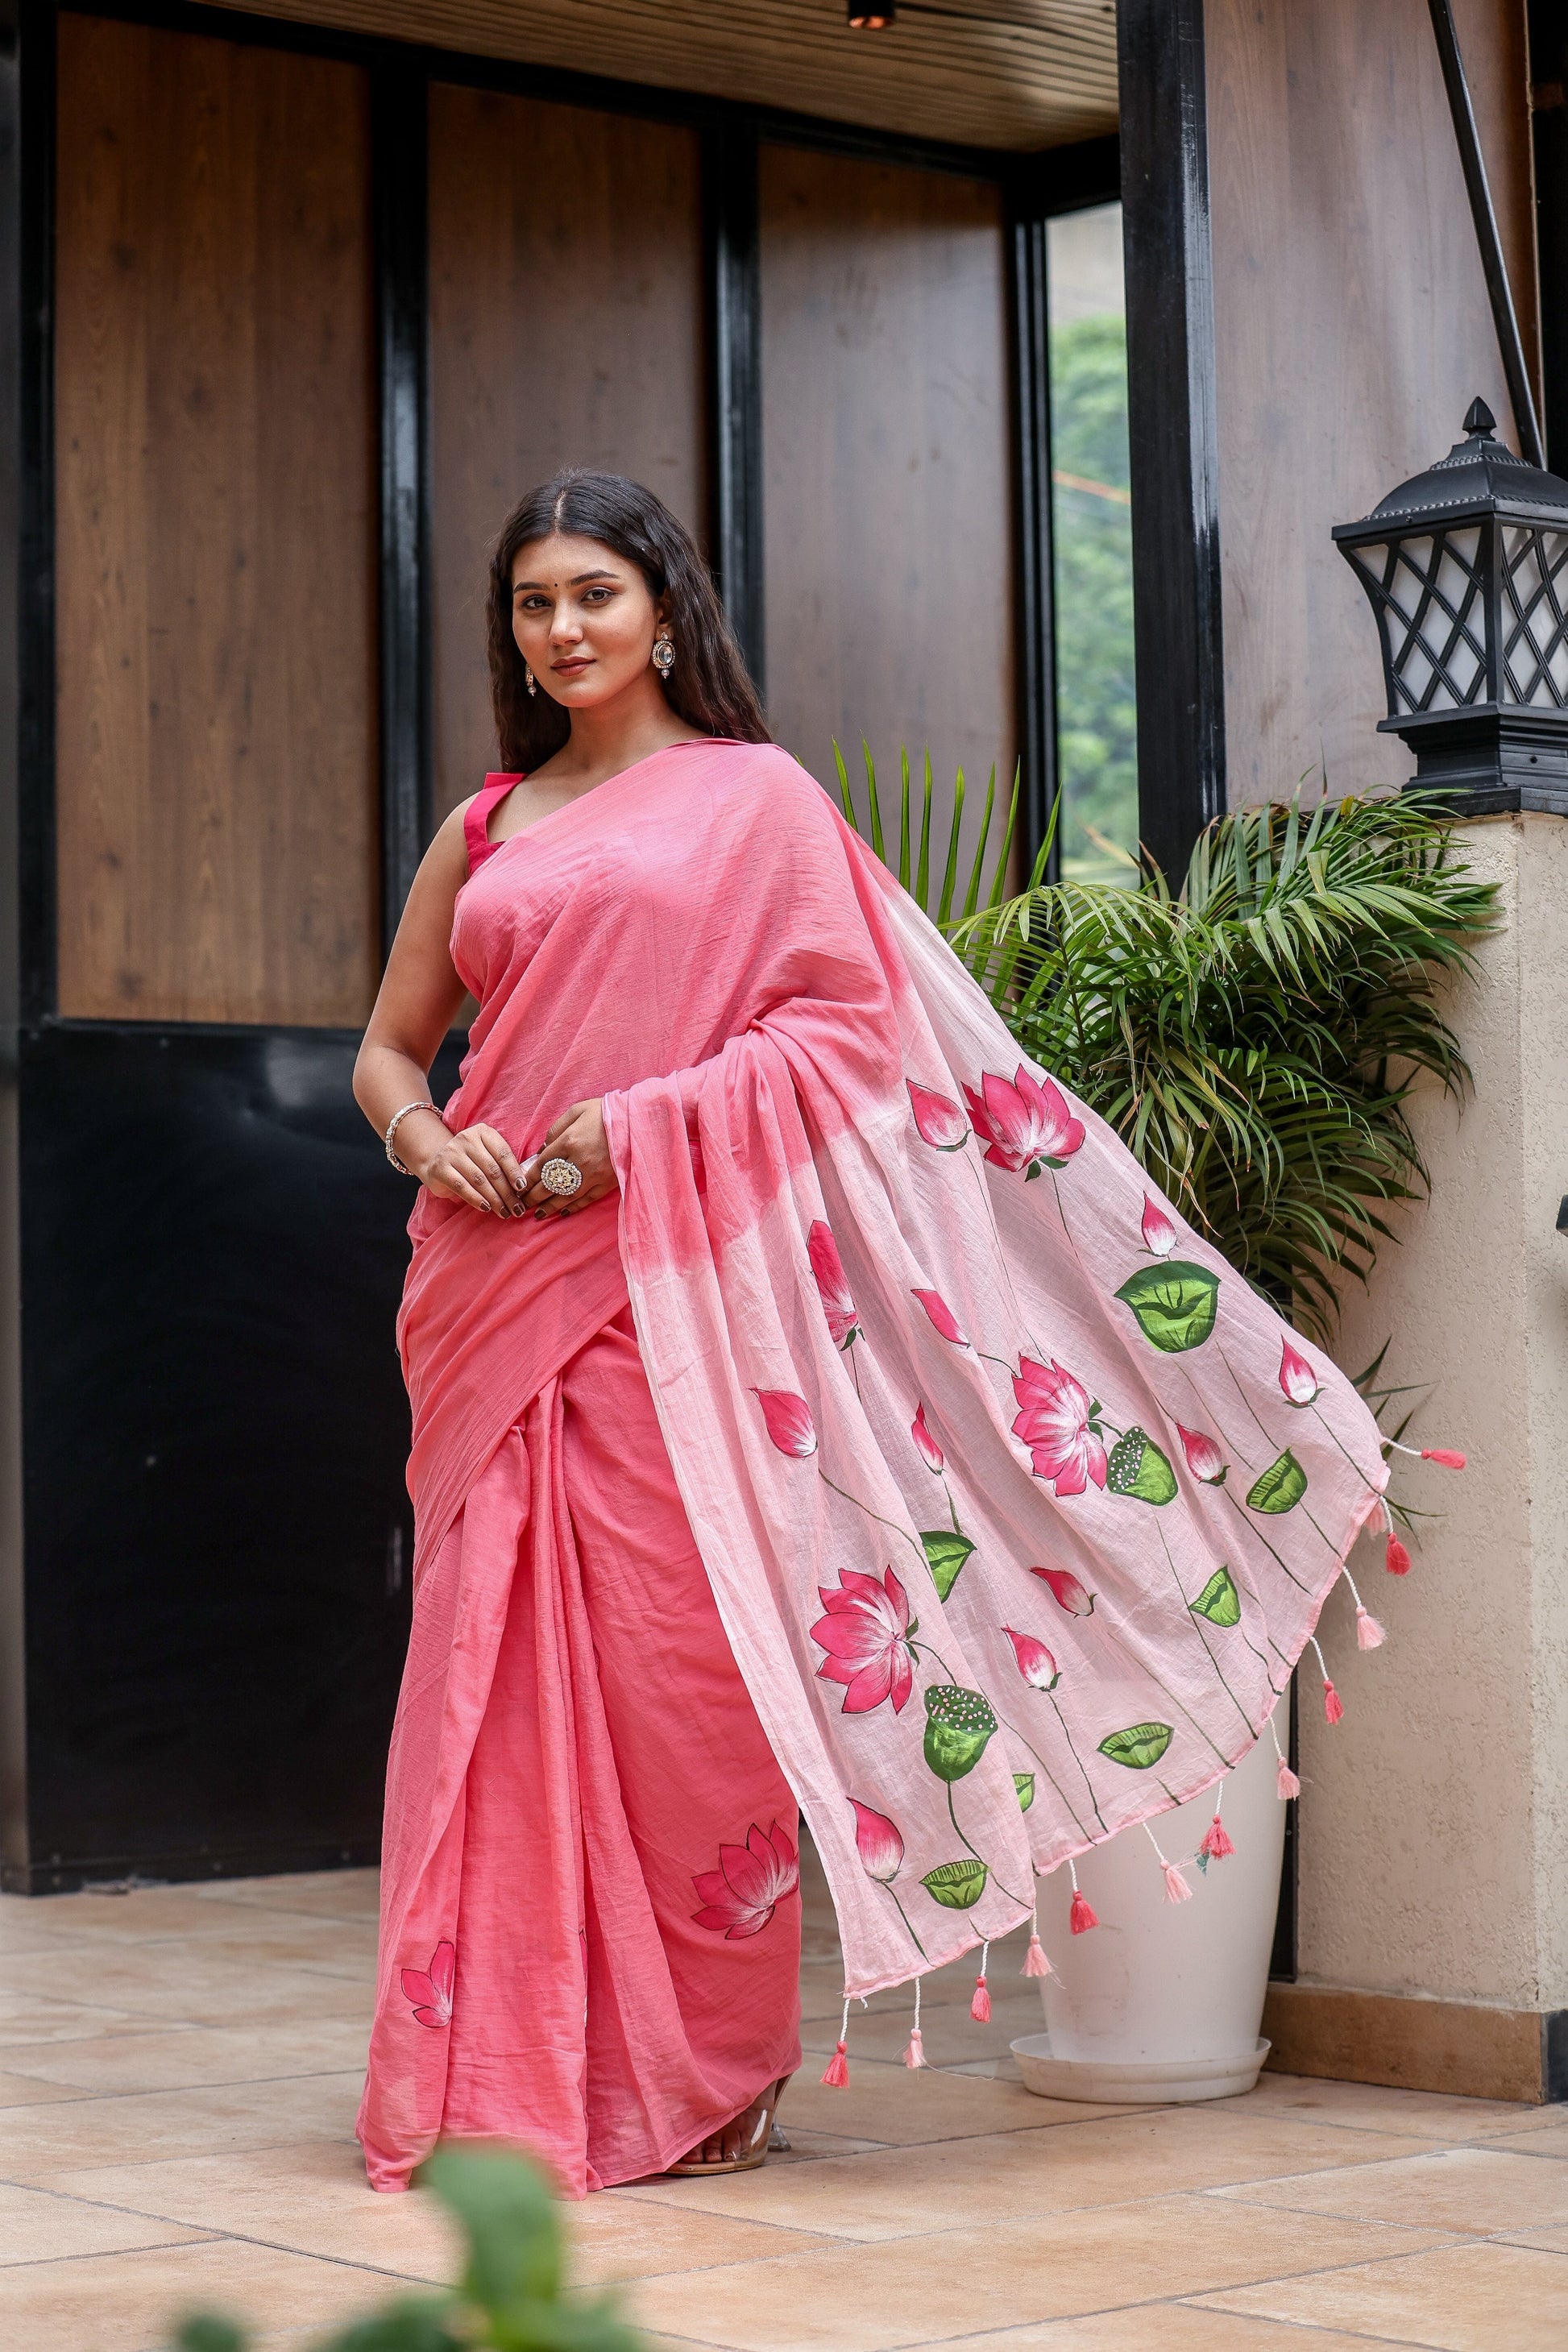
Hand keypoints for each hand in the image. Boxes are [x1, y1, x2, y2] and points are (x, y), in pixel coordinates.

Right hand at [412, 1118, 527, 1216]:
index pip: (503, 1153)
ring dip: (494, 1199)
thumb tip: (523, 1188)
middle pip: (492, 1169)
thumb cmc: (471, 1162)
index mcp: (483, 1132)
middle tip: (517, 1208)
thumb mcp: (487, 1156)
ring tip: (504, 1212)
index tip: (523, 1189)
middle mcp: (466, 1138)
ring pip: (479, 1180)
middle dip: (507, 1192)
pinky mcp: (440, 1168)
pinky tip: (486, 1208)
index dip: (514, 1172)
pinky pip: (462, 1187)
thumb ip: (502, 1166)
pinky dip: (476, 1199)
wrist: (437, 1163)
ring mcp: (451, 1152)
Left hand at [519, 1099, 616, 1220]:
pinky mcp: (608, 1183)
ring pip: (566, 1195)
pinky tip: (563, 1212)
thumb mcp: (578, 1110)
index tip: (519, 1187)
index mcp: (569, 1141)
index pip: (542, 1164)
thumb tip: (543, 1147)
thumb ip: (557, 1128)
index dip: (528, 1178)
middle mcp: (579, 1161)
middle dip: (534, 1196)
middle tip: (523, 1205)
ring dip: (550, 1206)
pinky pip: (587, 1199)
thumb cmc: (607, 1112)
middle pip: (550, 1184)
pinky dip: (574, 1207)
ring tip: (538, 1214)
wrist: (639, 1121)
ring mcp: (594, 1175)